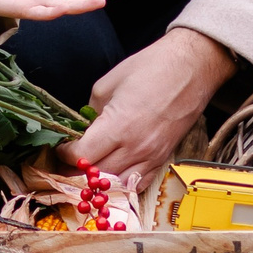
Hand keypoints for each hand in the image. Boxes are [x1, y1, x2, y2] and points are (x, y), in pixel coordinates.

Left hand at [66, 28, 235, 180]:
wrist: (191, 68)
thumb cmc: (150, 68)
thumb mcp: (107, 84)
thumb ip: (91, 112)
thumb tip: (83, 129)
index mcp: (119, 126)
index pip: (82, 155)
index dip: (65, 154)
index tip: (61, 146)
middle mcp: (136, 147)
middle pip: (97, 176)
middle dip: (76, 171)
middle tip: (66, 162)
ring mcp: (152, 156)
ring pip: (117, 184)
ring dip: (97, 181)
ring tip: (86, 169)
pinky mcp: (163, 158)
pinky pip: (139, 184)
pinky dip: (121, 184)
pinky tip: (111, 174)